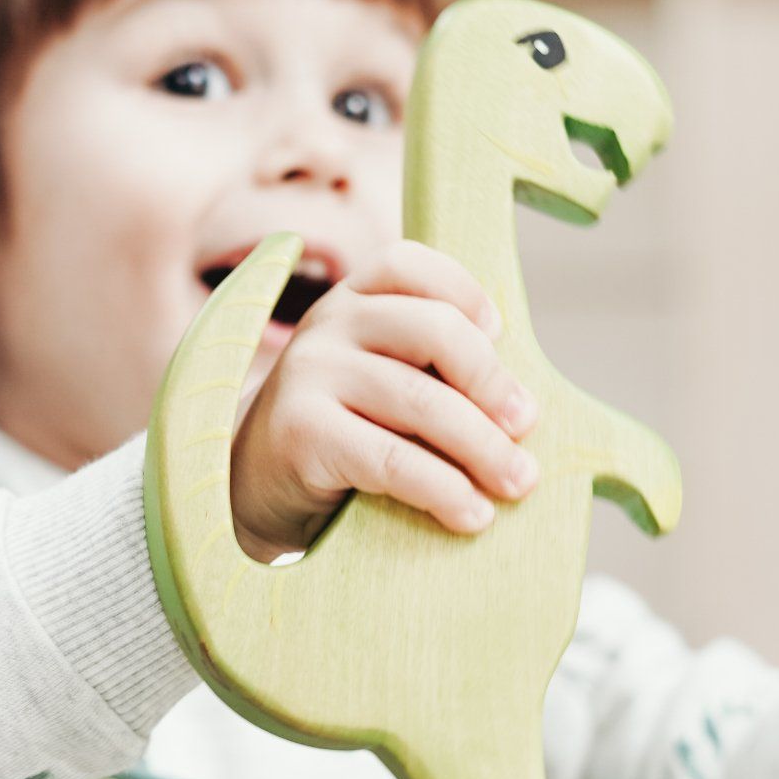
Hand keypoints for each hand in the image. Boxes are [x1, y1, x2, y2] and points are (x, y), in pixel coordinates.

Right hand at [229, 241, 535, 562]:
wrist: (252, 485)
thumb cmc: (342, 429)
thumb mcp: (377, 377)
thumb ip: (428, 367)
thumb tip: (522, 406)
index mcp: (351, 298)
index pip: (411, 264)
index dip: (465, 293)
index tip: (500, 337)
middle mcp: (327, 323)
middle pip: (434, 330)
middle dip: (493, 382)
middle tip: (526, 425)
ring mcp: (309, 374)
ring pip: (422, 401)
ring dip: (484, 447)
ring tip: (516, 482)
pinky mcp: (302, 433)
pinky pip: (392, 459)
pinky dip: (444, 489)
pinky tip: (472, 514)